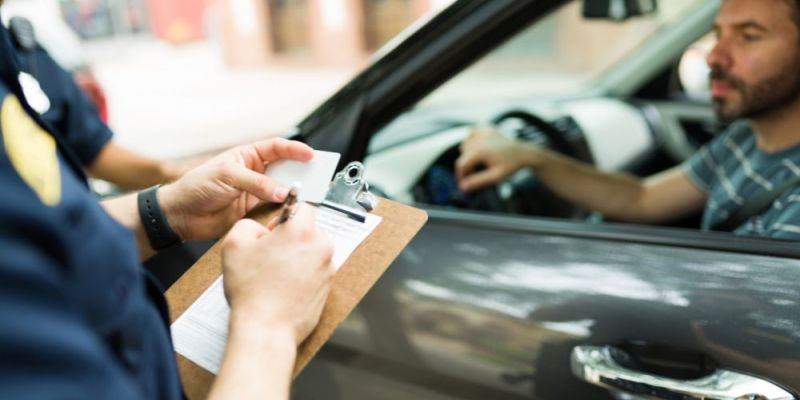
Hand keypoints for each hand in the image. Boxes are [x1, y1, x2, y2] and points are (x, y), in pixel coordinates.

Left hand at [159, 138, 313, 240]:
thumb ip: (257, 183)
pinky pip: (274, 208)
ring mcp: (255, 192)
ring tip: (307, 194)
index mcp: (247, 156)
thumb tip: (282, 191)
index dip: (295, 150)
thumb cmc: (197, 186)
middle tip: (316, 176)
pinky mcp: (254, 211)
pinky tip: (290, 210)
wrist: (181, 215)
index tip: (311, 155)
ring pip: (282, 190)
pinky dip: (283, 210)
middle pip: (284, 169)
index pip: (277, 148)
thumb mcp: (228, 177)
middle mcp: (254, 173)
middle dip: (300, 172)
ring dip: (293, 192)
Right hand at [221, 204, 333, 343]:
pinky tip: (284, 288)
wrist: (266, 328)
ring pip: (312, 252)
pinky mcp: (328, 288)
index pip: (302, 207)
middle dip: (291, 239)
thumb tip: (260, 229)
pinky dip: (303, 276)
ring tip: (275, 275)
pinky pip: (315, 273)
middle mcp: (321, 247)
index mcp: (302, 231)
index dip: (284, 217)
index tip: (274, 231)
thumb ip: (247, 225)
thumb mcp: (233, 245)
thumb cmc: (252, 291)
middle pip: (309, 231)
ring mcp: (327, 269)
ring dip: (298, 258)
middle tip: (270, 256)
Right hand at [455, 125, 537, 191]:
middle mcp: (479, 139)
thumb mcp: (495, 177)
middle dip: (466, 167)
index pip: (461, 165)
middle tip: (474, 176)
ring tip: (479, 163)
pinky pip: (472, 133)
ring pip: (465, 144)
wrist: (524, 153)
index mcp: (480, 151)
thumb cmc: (512, 165)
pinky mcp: (487, 129)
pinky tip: (478, 147)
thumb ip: (477, 181)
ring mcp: (483, 132)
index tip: (464, 184)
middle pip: (463, 156)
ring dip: (468, 154)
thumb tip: (463, 187)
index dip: (461, 176)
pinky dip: (472, 140)